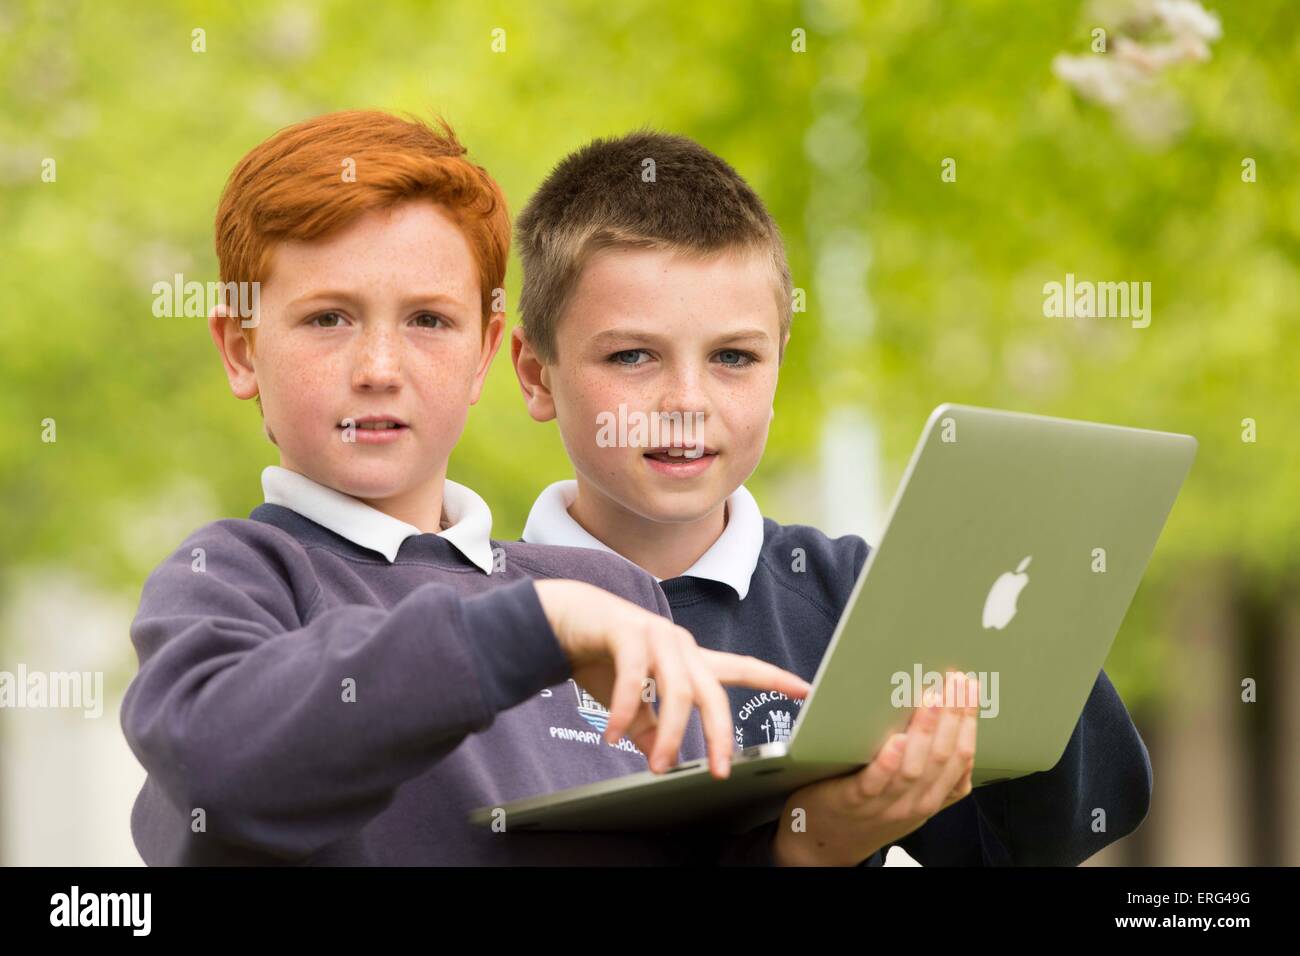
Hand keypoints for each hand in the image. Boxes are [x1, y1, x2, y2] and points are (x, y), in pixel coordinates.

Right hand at [533, 579, 810, 779]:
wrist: (562, 618)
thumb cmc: (601, 658)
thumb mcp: (630, 701)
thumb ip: (650, 727)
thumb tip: (661, 757)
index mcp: (688, 660)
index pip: (740, 668)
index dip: (773, 678)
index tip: (806, 690)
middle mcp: (680, 645)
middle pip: (713, 693)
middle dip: (720, 734)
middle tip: (721, 772)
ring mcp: (656, 636)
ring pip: (679, 690)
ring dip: (671, 733)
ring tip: (658, 765)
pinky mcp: (627, 632)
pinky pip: (634, 678)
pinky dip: (626, 711)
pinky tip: (612, 735)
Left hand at [772, 670, 979, 865]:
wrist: (829, 844)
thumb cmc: (872, 810)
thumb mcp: (911, 796)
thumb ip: (930, 770)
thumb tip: (946, 719)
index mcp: (933, 797)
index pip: (962, 757)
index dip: (969, 722)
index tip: (969, 688)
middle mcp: (915, 803)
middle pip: (943, 757)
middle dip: (953, 716)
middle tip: (955, 681)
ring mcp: (885, 804)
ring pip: (914, 768)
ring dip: (925, 731)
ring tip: (931, 699)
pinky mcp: (853, 801)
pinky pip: (875, 782)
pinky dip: (888, 762)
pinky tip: (895, 740)